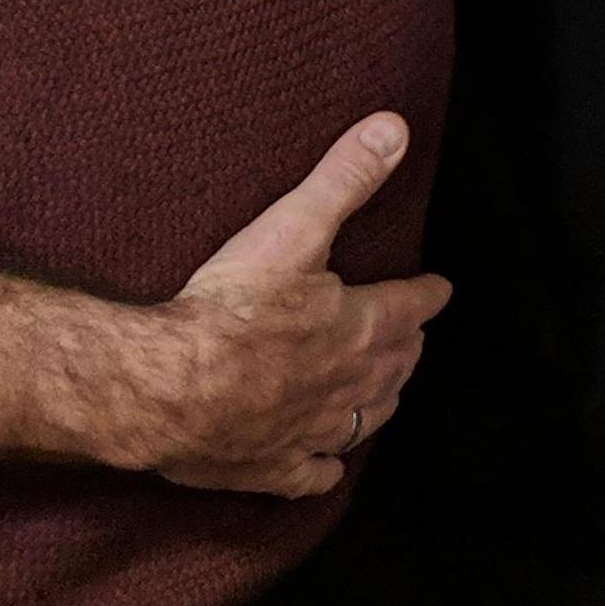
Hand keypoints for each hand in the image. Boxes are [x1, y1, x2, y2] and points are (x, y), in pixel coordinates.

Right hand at [141, 113, 450, 498]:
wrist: (165, 385)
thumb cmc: (229, 306)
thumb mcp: (293, 225)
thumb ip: (345, 177)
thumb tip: (396, 129)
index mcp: (358, 326)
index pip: (408, 308)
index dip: (426, 295)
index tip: (439, 290)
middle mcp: (345, 383)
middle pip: (391, 366)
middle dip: (407, 348)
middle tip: (415, 338)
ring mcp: (308, 431)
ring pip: (363, 419)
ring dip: (380, 402)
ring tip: (388, 392)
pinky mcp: (267, 468)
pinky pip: (308, 475)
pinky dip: (323, 470)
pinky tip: (328, 469)